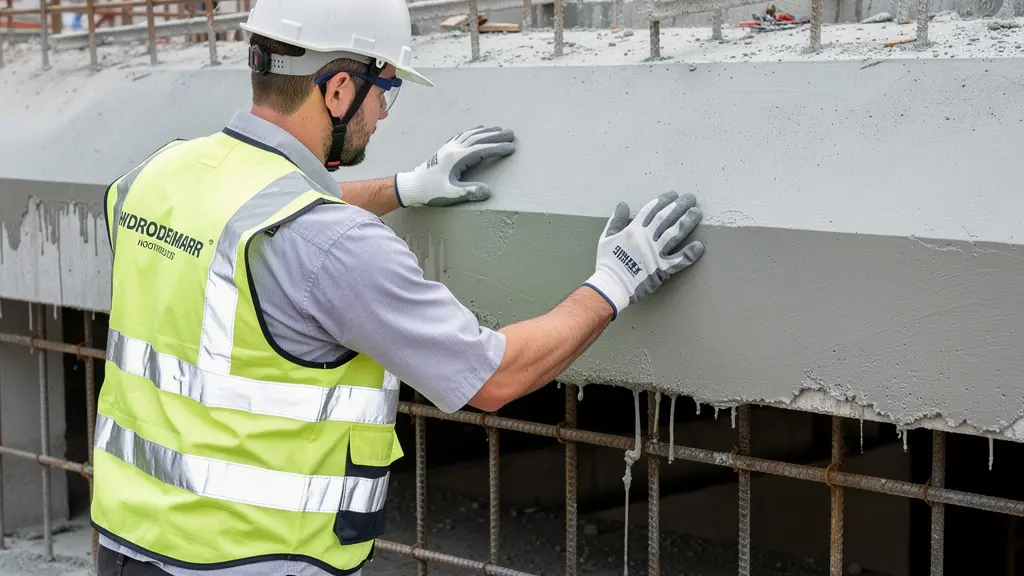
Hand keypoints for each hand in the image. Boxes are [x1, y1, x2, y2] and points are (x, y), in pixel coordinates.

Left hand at [396, 126, 514, 206]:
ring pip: (470, 134)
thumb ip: (469, 192)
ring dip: (486, 131)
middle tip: (511, 134)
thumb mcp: (451, 194)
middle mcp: (454, 149)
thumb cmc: (432, 191)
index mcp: (457, 159)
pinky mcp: (445, 148)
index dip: (498, 148)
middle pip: (478, 138)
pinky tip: (477, 130)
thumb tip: (488, 192)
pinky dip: (472, 131)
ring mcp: (449, 147)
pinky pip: (462, 135)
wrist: (414, 185)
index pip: (482, 150)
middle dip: (496, 136)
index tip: (511, 148)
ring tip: (498, 129)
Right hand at [582, 191, 703, 318]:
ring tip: (696, 213)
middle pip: (666, 217)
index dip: (664, 200)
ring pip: (674, 233)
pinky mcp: (662, 269)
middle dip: (679, 206)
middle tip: (691, 198)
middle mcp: (646, 239)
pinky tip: (699, 246)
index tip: (674, 194)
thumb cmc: (608, 263)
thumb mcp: (607, 238)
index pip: (651, 210)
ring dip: (687, 221)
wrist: (611, 285)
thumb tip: (622, 204)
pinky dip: (689, 253)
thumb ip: (616, 220)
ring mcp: (655, 254)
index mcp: (633, 230)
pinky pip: (679, 260)